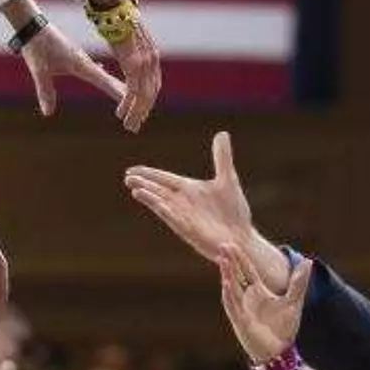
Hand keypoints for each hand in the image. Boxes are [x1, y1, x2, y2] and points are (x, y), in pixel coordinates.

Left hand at [19, 20, 124, 116]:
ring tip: (131, 97)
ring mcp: (83, 59)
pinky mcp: (77, 57)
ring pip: (107, 76)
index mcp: (81, 64)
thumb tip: (48, 113)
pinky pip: (98, 71)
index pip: (105, 81)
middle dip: (125, 94)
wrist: (32, 24)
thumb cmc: (36, 45)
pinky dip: (105, 79)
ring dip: (119, 87)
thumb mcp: (39, 70)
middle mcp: (86, 62)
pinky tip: (108, 79)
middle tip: (140, 108)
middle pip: (111, 80)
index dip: (119, 93)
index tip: (134, 102)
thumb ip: (45, 91)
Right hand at [107, 15, 161, 132]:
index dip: (147, 100)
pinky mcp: (134, 64)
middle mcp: (151, 59)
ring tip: (127, 125)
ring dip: (135, 113)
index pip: (154, 84)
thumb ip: (132, 48)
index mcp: (151, 54)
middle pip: (151, 93)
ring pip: (143, 96)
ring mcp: (144, 63)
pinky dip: (127, 105)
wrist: (115, 5)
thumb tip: (130, 51)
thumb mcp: (128, 37)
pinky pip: (133, 91)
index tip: (140, 112)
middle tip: (134, 126)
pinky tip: (120, 113)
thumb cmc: (117, 19)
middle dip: (143, 111)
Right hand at [126, 133, 286, 289]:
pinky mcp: (190, 229)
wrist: (242, 237)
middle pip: (158, 190)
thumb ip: (222, 158)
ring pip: (162, 204)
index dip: (148, 174)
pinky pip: (175, 219)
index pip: (164, 179)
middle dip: (143, 184)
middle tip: (127, 177)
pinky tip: (157, 205)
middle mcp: (182, 202)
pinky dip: (165, 211)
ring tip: (135, 190)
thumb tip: (222, 133)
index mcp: (189, 189)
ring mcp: (184, 216)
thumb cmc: (233, 211)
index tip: (131, 170)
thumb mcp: (228, 179)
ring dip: (150, 197)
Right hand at [218, 245, 310, 364]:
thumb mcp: (294, 301)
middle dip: (230, 262)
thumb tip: (308, 261)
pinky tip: (227, 282)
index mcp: (258, 292)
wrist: (280, 352)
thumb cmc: (284, 328)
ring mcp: (242, 309)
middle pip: (236, 275)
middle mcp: (247, 299)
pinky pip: (233, 306)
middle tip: (224, 245)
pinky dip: (229, 294)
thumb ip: (299, 282)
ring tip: (223, 260)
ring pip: (232, 288)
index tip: (233, 244)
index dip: (240, 258)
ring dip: (227, 274)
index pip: (247, 271)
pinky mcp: (241, 322)